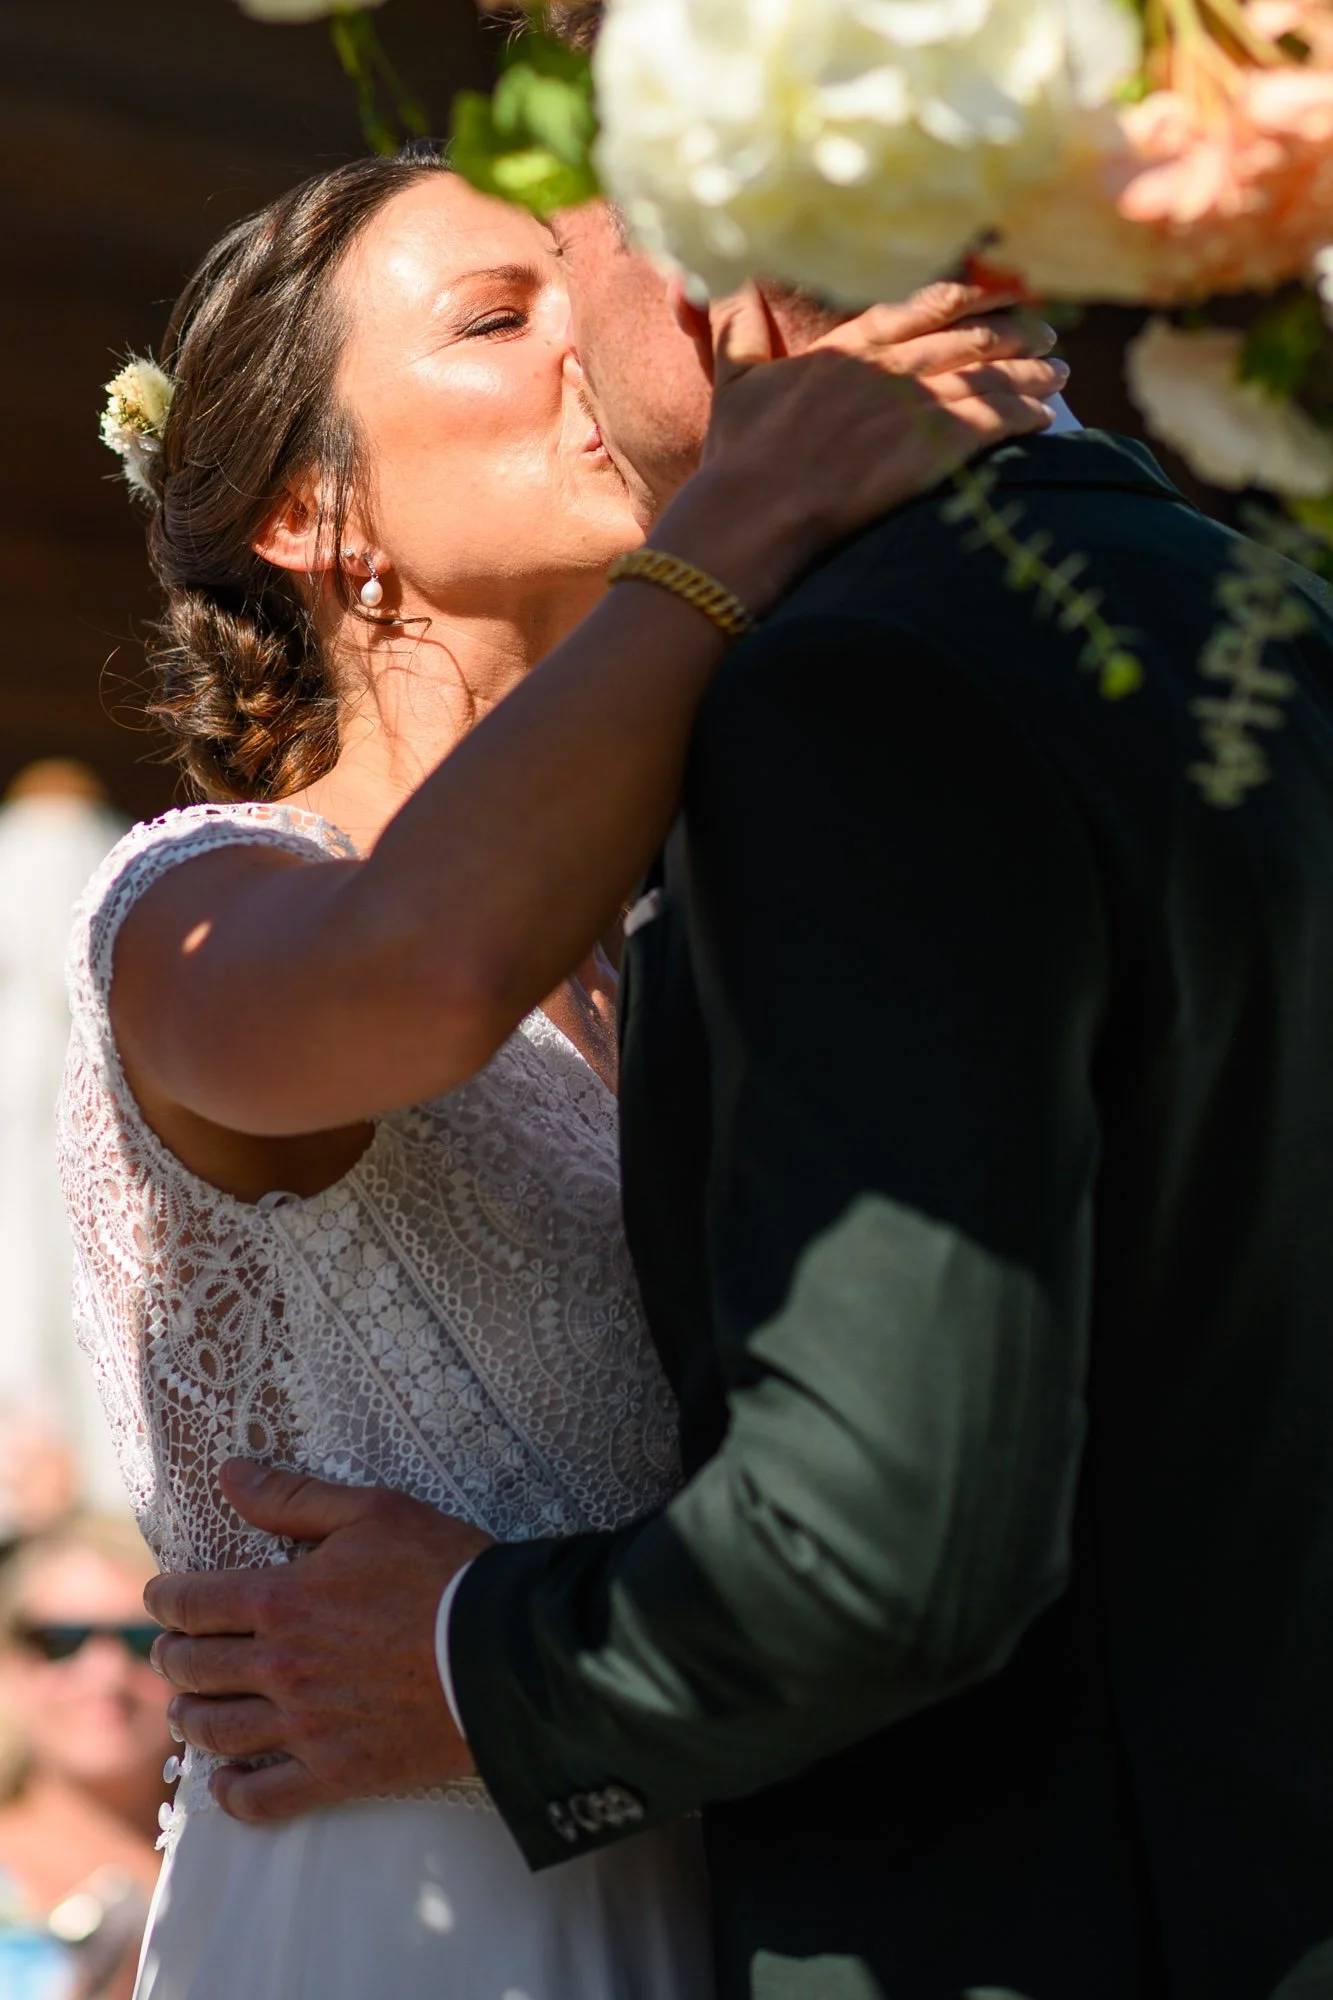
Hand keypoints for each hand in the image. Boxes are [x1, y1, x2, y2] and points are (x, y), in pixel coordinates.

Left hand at [143, 1460, 493, 1823]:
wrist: (504, 1650)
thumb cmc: (444, 1570)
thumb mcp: (373, 1511)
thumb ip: (293, 1496)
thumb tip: (230, 1474)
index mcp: (283, 1600)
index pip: (193, 1602)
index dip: (166, 1598)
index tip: (160, 1596)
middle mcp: (280, 1666)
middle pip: (194, 1668)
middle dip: (172, 1656)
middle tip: (171, 1651)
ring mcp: (306, 1724)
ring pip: (216, 1730)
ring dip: (188, 1718)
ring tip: (185, 1710)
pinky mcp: (337, 1770)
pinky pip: (264, 1797)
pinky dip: (233, 1795)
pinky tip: (224, 1784)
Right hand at [657, 279, 1065, 614]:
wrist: (755, 513)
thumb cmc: (740, 459)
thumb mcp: (733, 380)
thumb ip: (736, 324)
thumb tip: (714, 278)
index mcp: (849, 347)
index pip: (923, 304)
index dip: (969, 295)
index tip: (999, 291)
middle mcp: (889, 367)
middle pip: (968, 337)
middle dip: (1014, 333)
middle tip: (1045, 334)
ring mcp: (913, 407)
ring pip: (990, 377)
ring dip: (1031, 375)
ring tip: (1058, 376)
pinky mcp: (933, 449)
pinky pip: (995, 423)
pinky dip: (1026, 417)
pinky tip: (1046, 420)